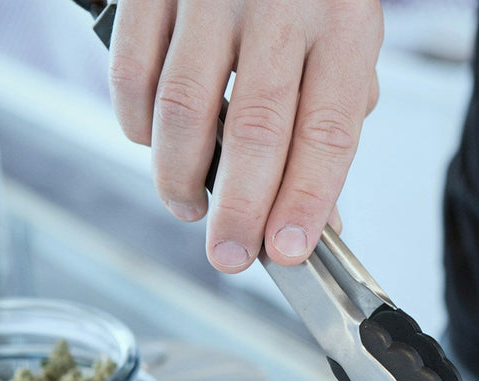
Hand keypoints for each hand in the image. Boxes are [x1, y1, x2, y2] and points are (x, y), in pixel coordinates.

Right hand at [107, 0, 382, 272]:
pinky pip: (133, 69)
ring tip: (189, 209)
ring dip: (180, 177)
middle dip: (239, 210)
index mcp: (345, 23)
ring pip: (184, 107)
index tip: (287, 250)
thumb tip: (318, 217)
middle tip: (228, 256)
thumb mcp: (346, 39)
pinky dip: (134, 123)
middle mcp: (282, 4)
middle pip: (256, 130)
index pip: (327, 131)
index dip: (306, 199)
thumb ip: (332, 121)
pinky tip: (149, 146)